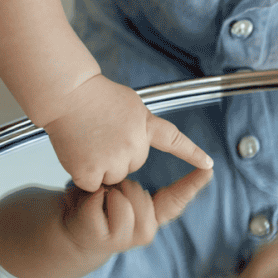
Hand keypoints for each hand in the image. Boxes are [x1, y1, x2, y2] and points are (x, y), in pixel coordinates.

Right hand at [43, 74, 212, 191]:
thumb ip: (141, 126)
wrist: (69, 94)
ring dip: (103, 164)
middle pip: (134, 164)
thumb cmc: (95, 96)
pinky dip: (85, 173)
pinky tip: (80, 152)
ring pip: (114, 176)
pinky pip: (94, 183)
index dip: (192, 153)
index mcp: (145, 125)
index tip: (208, 164)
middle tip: (104, 132)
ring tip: (90, 140)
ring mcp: (113, 159)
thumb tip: (142, 140)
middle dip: (120, 153)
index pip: (173, 141)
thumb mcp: (131, 105)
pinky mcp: (91, 171)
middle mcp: (134, 144)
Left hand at [61, 165, 212, 260]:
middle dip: (118, 185)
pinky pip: (98, 203)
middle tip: (108, 198)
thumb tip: (135, 180)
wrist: (75, 236)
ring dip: (103, 192)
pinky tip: (86, 210)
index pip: (177, 198)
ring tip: (98, 203)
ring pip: (120, 197)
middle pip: (137, 190)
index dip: (193, 182)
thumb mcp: (123, 194)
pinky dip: (87, 199)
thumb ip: (137, 187)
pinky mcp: (106, 239)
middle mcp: (147, 229)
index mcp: (154, 215)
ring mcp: (127, 238)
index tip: (209, 168)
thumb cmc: (101, 209)